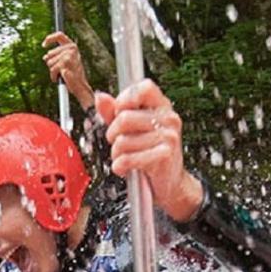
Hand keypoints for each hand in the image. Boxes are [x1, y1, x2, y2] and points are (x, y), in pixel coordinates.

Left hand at [41, 32, 94, 109]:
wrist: (81, 86)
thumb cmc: (74, 74)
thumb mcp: (66, 61)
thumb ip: (57, 55)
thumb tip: (45, 57)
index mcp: (72, 46)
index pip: (59, 36)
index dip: (49, 39)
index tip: (43, 45)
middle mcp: (71, 49)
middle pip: (50, 53)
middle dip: (51, 63)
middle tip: (60, 69)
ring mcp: (68, 56)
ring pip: (50, 63)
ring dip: (53, 70)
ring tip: (62, 74)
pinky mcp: (64, 64)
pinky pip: (52, 70)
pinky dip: (53, 76)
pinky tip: (60, 78)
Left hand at [96, 79, 203, 221]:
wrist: (170, 184)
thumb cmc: (150, 154)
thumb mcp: (132, 129)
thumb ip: (114, 112)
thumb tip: (100, 97)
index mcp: (162, 106)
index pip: (144, 87)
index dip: (125, 99)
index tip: (119, 113)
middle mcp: (169, 118)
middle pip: (124, 117)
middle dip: (113, 134)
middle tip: (119, 143)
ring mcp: (168, 136)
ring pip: (122, 141)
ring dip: (116, 154)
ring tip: (124, 158)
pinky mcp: (164, 155)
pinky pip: (127, 158)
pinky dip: (120, 166)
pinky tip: (125, 168)